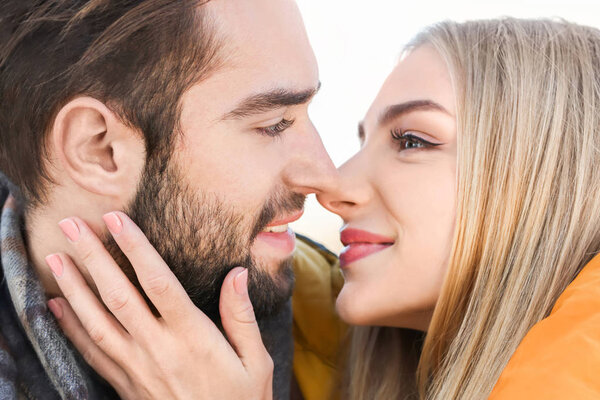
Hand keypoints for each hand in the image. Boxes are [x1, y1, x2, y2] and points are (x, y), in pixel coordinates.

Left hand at [44, 212, 272, 399]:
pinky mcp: (125, 385)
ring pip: (97, 322)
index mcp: (193, 337)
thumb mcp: (256, 361)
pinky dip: (70, 327)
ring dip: (73, 287)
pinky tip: (55, 306)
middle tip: (71, 225)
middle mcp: (159, 349)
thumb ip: (241, 316)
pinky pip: (91, 353)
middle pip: (118, 295)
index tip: (115, 219)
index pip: (158, 282)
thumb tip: (237, 273)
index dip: (135, 248)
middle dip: (92, 257)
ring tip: (55, 256)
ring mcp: (137, 368)